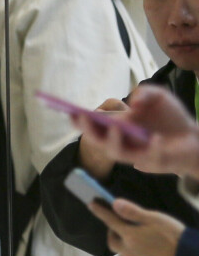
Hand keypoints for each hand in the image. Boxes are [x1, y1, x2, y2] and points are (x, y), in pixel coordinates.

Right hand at [73, 84, 198, 176]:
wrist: (195, 138)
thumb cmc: (170, 118)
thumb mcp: (159, 97)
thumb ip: (146, 92)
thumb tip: (134, 103)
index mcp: (116, 127)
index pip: (93, 125)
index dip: (79, 120)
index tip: (69, 111)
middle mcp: (121, 141)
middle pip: (97, 140)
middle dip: (88, 129)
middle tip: (84, 116)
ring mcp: (135, 153)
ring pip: (116, 152)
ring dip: (113, 140)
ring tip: (116, 126)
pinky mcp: (153, 163)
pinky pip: (150, 158)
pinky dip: (153, 149)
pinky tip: (157, 139)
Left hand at [87, 197, 184, 255]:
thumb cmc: (174, 238)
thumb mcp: (155, 219)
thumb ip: (133, 212)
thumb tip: (114, 203)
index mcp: (129, 236)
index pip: (110, 221)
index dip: (100, 211)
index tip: (91, 204)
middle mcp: (129, 252)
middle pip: (112, 242)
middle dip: (112, 232)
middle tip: (119, 225)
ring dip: (122, 247)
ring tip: (131, 241)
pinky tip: (145, 254)